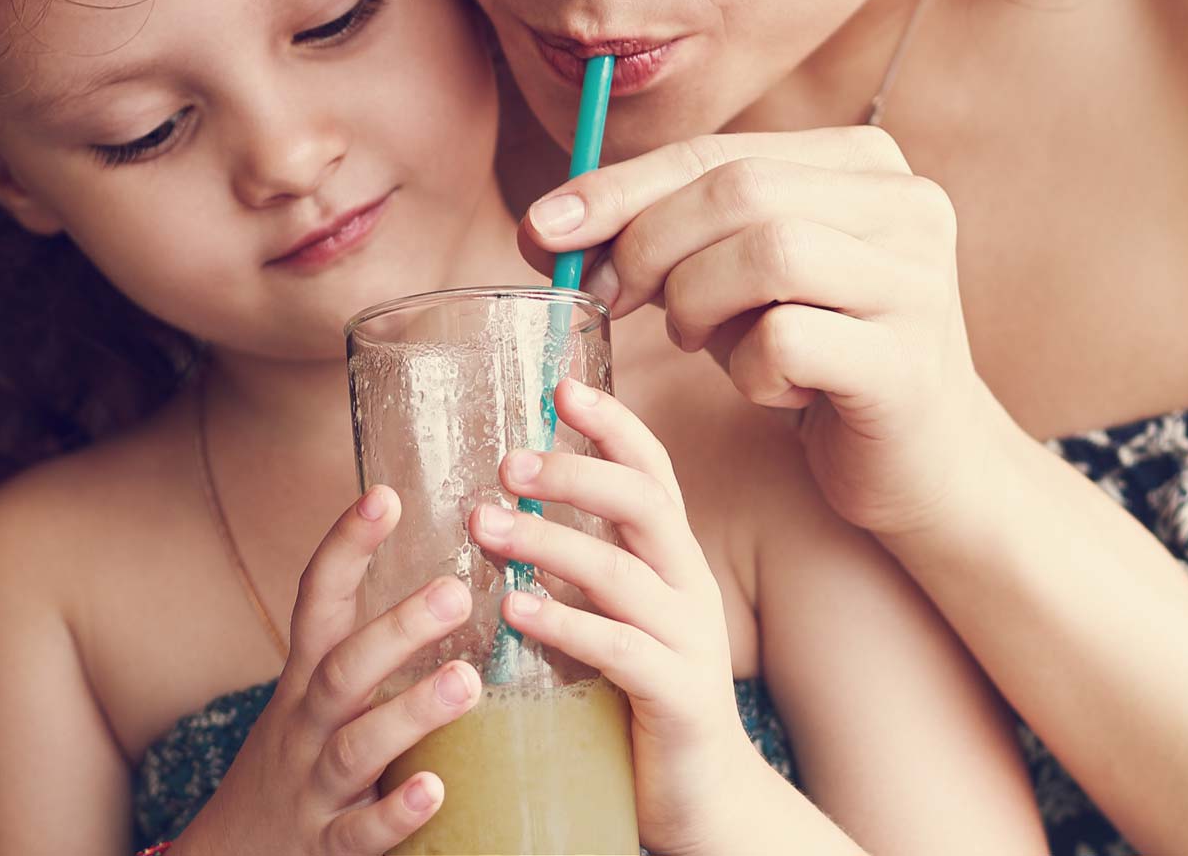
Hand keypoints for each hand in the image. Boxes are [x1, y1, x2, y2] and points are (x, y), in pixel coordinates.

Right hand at [178, 487, 478, 854]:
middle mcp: (304, 724)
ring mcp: (312, 787)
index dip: (345, 545)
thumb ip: (372, 646)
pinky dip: (393, 812)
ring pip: (356, 745)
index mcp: (306, 678)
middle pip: (344, 668)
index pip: (317, 599)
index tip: (384, 495)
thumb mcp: (318, 694)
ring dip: (410, 711)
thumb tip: (453, 575)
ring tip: (466, 681)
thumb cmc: (297, 759)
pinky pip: (359, 832)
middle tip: (455, 592)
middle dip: (396, 628)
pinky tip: (434, 790)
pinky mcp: (325, 846)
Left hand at [468, 378, 769, 853]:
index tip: (560, 385)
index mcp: (672, 560)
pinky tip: (515, 608)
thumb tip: (499, 508)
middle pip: (644, 504)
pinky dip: (567, 623)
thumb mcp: (613, 618)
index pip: (652, 471)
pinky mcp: (680, 698)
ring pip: (623, 572)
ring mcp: (691, 642)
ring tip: (483, 527)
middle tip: (507, 462)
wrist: (704, 802)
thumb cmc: (638, 701)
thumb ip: (576, 568)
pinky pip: (622, 649)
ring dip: (549, 542)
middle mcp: (689, 587)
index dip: (612, 424)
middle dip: (576, 473)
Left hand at [520, 127, 1002, 537]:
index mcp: (865, 161)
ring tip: (700, 342)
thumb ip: (674, 232)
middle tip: (609, 299)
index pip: (716, 151)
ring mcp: (917, 281)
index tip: (544, 229)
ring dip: (699, 302)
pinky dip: (751, 370)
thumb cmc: (819, 360)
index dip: (620, 186)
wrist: (930, 467)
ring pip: (767, 252)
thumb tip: (547, 225)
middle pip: (739, 190)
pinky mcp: (909, 364)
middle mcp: (908, 203)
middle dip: (649, 243)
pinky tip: (770, 390)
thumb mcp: (748, 277)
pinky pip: (789, 341)